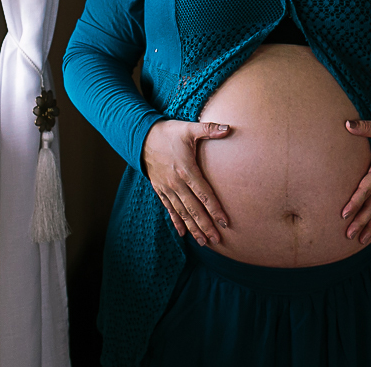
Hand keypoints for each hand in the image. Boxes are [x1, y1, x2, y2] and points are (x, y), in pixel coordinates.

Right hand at [142, 119, 231, 245]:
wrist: (141, 136)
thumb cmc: (168, 132)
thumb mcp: (189, 128)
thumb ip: (209, 129)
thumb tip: (229, 128)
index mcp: (186, 170)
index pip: (204, 194)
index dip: (215, 209)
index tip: (225, 222)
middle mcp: (176, 183)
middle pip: (193, 208)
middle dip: (205, 225)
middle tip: (216, 239)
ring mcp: (166, 188)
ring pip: (182, 212)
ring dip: (193, 227)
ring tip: (203, 242)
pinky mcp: (159, 189)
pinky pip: (169, 208)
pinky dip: (176, 221)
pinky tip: (182, 233)